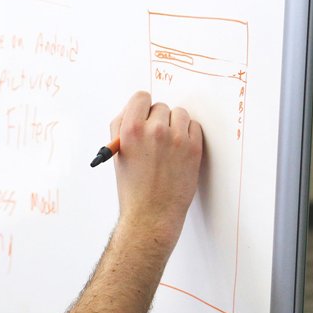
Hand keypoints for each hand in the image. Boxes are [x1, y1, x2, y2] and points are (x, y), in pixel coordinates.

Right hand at [110, 91, 203, 248]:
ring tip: (169, 146)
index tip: (145, 115)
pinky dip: (189, 134)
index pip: (141, 97)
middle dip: (158, 120)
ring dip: (176, 125)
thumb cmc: (133, 188)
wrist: (151, 215)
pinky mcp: (193, 148)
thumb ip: (122, 127)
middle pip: (161, 106)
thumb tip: (134, 110)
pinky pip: (195, 126)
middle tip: (156, 140)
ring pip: (180, 114)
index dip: (142, 107)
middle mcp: (154, 130)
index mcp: (131, 129)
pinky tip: (180, 151)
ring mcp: (176, 138)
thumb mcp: (118, 154)